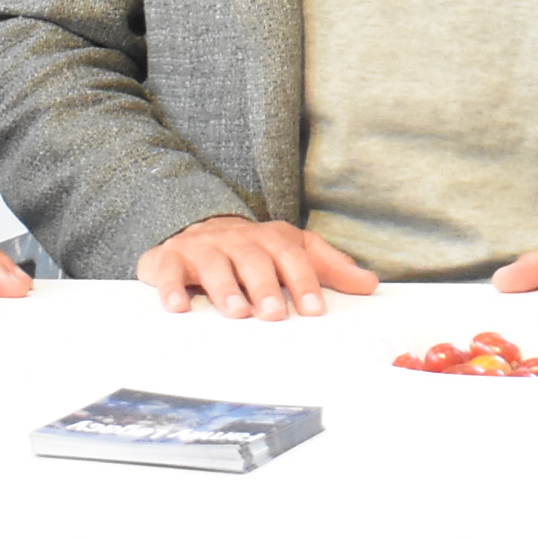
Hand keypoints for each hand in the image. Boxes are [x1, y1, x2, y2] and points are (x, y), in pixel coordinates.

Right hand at [134, 215, 376, 319]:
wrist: (195, 224)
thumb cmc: (252, 250)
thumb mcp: (292, 251)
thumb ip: (329, 267)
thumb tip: (369, 284)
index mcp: (270, 238)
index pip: (291, 256)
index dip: (303, 282)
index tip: (314, 310)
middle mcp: (237, 240)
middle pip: (253, 258)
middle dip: (264, 285)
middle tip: (274, 313)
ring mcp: (202, 247)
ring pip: (214, 264)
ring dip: (224, 288)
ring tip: (236, 312)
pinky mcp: (169, 258)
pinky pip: (168, 271)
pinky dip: (171, 289)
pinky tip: (178, 308)